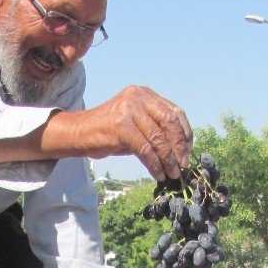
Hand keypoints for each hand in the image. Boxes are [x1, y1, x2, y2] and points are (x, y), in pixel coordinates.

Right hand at [71, 86, 191, 180]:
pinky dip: (154, 164)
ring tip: (172, 174)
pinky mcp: (121, 126)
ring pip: (158, 138)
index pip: (174, 112)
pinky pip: (145, 149)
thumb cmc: (109, 132)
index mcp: (145, 94)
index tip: (188, 152)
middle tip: (183, 165)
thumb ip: (155, 127)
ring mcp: (129, 109)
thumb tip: (181, 149)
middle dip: (179, 147)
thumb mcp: (135, 123)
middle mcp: (138, 96)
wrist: (79, 133)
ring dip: (168, 160)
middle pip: (169, 123)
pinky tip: (158, 174)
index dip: (185, 133)